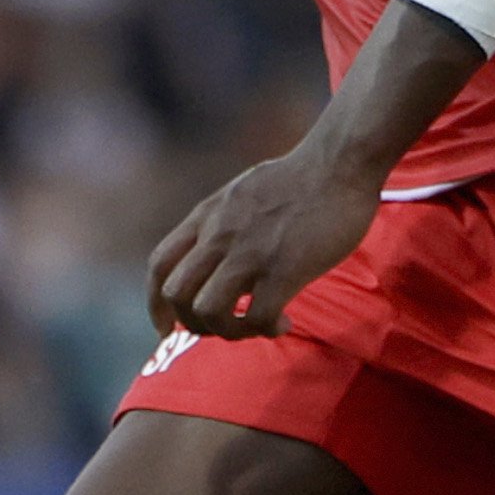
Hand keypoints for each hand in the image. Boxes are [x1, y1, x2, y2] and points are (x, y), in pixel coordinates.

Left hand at [148, 144, 384, 338]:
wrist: (339, 164)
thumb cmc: (302, 177)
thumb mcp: (244, 191)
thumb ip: (226, 219)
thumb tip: (223, 246)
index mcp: (207, 216)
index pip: (160, 265)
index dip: (155, 304)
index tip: (165, 328)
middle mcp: (219, 235)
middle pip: (176, 295)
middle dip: (191, 323)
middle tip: (223, 327)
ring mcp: (248, 253)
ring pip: (207, 311)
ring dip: (227, 331)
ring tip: (253, 326)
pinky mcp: (283, 270)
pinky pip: (256, 318)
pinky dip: (265, 329)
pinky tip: (284, 322)